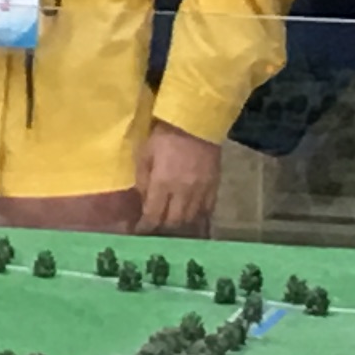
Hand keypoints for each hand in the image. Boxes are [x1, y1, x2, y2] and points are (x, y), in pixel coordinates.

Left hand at [133, 120, 220, 236]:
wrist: (196, 123)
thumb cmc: (164, 136)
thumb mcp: (145, 154)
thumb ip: (143, 179)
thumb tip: (143, 201)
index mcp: (163, 183)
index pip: (154, 214)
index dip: (146, 226)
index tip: (139, 231)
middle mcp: (183, 192)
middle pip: (174, 221)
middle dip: (162, 228)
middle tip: (155, 229)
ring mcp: (202, 190)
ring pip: (192, 218)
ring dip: (180, 224)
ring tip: (172, 225)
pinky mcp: (214, 186)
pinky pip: (208, 209)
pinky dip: (199, 217)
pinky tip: (193, 219)